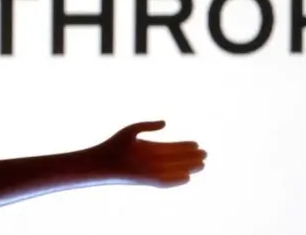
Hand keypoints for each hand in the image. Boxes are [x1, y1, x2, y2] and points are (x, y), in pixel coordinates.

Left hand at [89, 121, 206, 187]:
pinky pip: (165, 182)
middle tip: (205, 154)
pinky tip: (188, 178)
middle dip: (190, 157)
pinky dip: (175, 181)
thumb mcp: (132, 130)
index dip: (184, 146)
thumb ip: (148, 126)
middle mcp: (152, 160)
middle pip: (175, 159)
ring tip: (202, 165)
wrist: (100, 161)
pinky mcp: (146, 180)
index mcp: (149, 148)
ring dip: (187, 168)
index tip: (196, 143)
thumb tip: (166, 123)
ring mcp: (150, 171)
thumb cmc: (113, 145)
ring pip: (173, 170)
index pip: (171, 148)